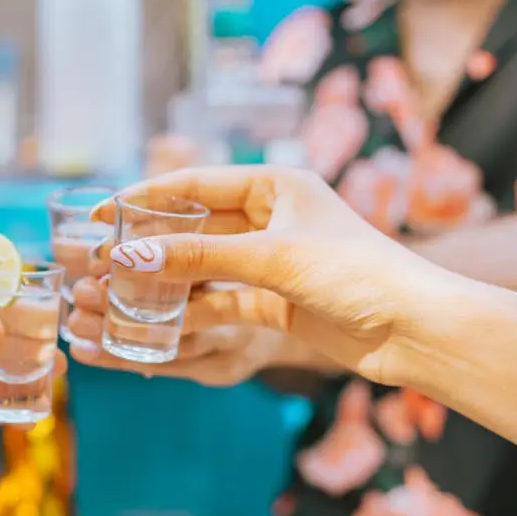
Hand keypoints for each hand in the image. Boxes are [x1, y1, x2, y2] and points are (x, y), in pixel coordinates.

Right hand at [91, 166, 457, 385]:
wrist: (415, 331)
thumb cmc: (356, 274)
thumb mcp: (273, 258)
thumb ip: (198, 257)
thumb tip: (127, 259)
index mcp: (276, 185)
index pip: (194, 183)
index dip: (144, 197)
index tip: (100, 213)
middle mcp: (272, 219)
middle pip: (195, 226)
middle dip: (150, 243)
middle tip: (101, 258)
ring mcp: (272, 262)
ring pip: (205, 267)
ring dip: (167, 280)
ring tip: (119, 291)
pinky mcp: (275, 302)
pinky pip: (222, 301)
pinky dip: (194, 311)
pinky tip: (158, 321)